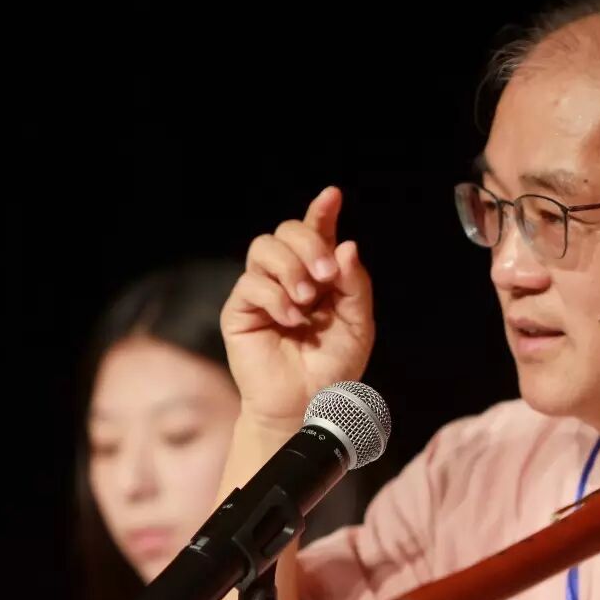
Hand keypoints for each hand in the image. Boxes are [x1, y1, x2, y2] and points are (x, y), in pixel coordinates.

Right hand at [220, 186, 374, 431]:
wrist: (310, 404)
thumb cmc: (334, 367)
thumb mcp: (358, 324)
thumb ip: (355, 285)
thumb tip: (346, 245)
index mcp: (319, 275)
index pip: (317, 232)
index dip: (322, 211)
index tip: (333, 195)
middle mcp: (288, 276)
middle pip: (286, 230)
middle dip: (309, 243)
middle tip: (327, 273)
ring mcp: (262, 291)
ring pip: (263, 248)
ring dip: (290, 267)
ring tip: (307, 299)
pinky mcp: (241, 311)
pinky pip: (251, 284)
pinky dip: (276, 298)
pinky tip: (292, 321)